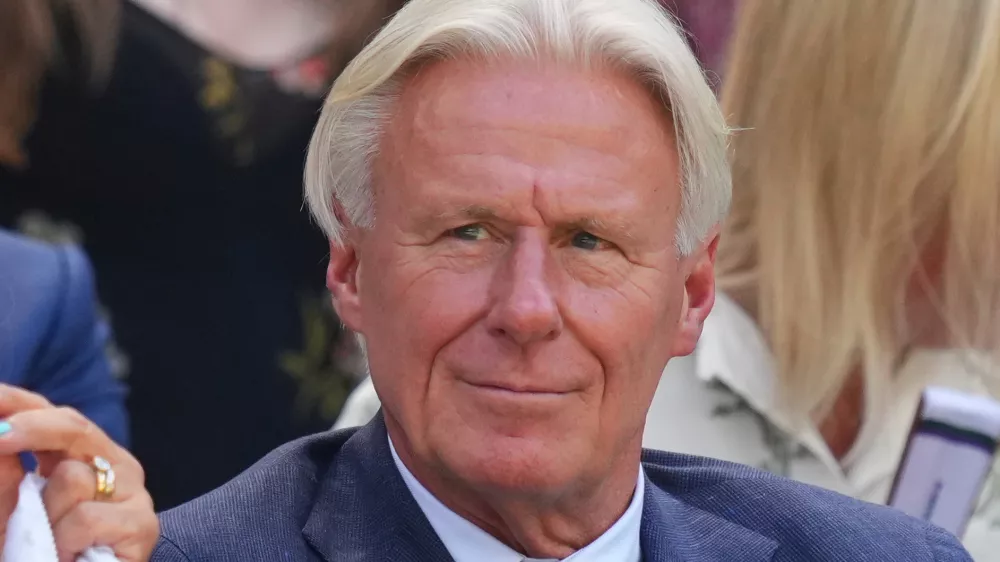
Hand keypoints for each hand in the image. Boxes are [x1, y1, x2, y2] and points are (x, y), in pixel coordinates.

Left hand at [0, 384, 156, 561]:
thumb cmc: (43, 558)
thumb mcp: (13, 514)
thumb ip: (6, 479)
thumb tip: (0, 435)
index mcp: (80, 458)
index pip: (51, 414)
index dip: (17, 400)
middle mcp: (112, 467)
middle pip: (74, 426)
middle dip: (31, 427)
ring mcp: (133, 494)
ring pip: (74, 478)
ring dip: (46, 518)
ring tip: (50, 547)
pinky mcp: (143, 524)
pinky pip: (86, 517)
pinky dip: (65, 542)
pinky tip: (72, 557)